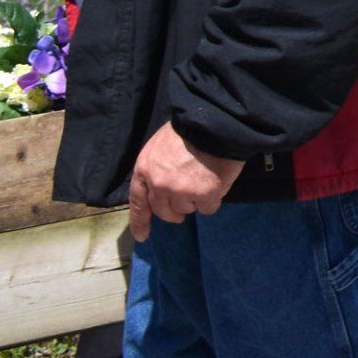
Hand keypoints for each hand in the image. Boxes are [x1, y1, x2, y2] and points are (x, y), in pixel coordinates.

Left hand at [127, 121, 243, 242]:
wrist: (215, 122)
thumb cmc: (188, 128)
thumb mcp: (161, 145)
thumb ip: (158, 167)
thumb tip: (163, 186)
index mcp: (145, 170)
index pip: (138, 202)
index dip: (140, 222)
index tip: (143, 236)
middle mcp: (159, 185)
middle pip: (164, 211)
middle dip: (175, 210)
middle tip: (188, 200)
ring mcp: (181, 192)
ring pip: (187, 209)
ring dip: (197, 199)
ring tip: (207, 179)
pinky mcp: (204, 195)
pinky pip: (208, 207)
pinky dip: (214, 199)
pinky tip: (218, 183)